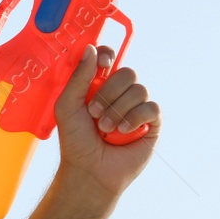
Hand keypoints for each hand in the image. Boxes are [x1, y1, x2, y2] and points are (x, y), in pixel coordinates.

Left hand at [52, 44, 160, 198]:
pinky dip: (134, 119)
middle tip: (94, 113)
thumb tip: (91, 48)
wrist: (89, 170)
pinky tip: (123, 133)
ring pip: (139, 89)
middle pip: (127, 72)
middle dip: (109, 93)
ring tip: (105, 129)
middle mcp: (120, 93)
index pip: (110, 58)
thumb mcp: (67, 105)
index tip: (103, 64)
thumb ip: (79, 76)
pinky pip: (151, 108)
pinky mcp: (151, 123)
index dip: (108, 55)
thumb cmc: (75, 140)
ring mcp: (136, 107)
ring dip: (118, 110)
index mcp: (99, 85)